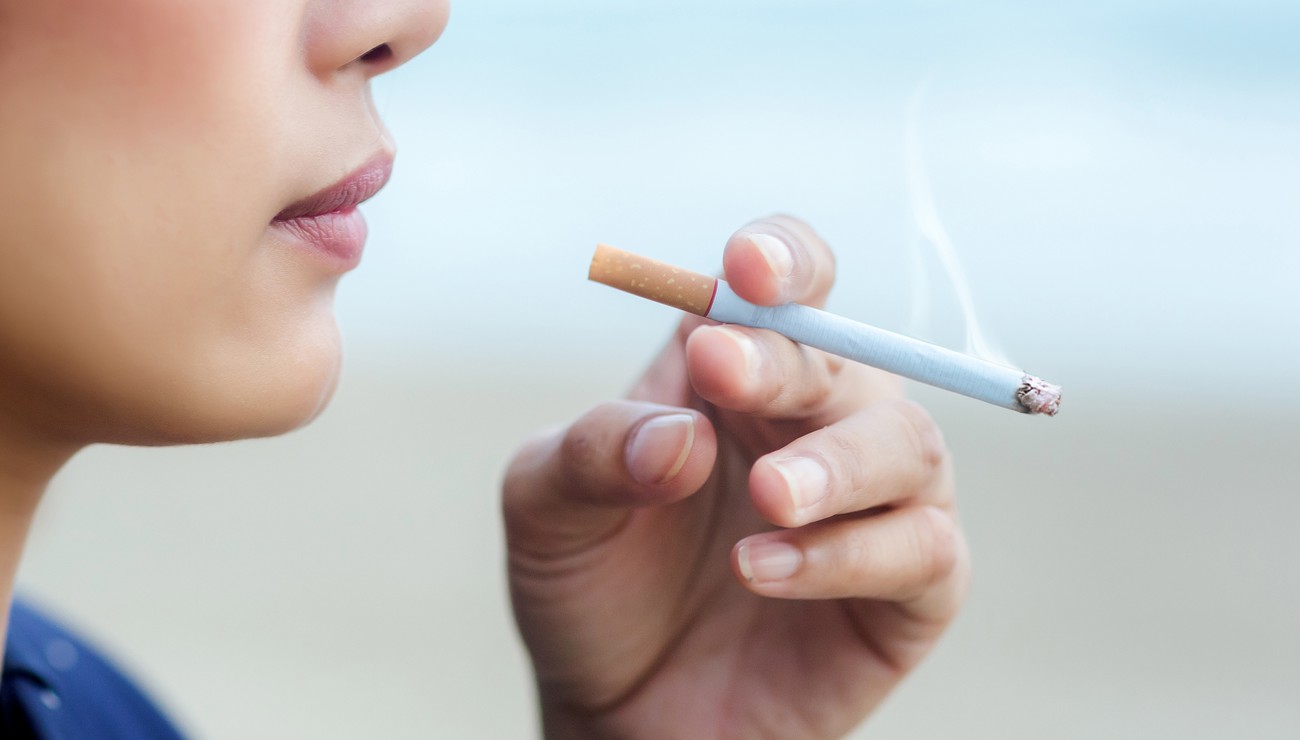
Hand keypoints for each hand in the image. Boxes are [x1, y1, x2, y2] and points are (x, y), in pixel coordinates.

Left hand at [503, 216, 968, 738]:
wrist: (617, 714)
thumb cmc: (592, 587)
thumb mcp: (548, 509)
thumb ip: (594, 453)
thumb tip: (683, 437)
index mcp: (736, 374)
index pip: (789, 282)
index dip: (784, 257)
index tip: (747, 269)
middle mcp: (815, 423)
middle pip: (842, 357)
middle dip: (788, 361)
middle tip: (725, 374)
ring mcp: (871, 505)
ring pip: (908, 444)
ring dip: (837, 462)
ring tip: (767, 496)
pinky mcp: (908, 593)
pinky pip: (921, 551)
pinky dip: (849, 555)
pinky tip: (761, 570)